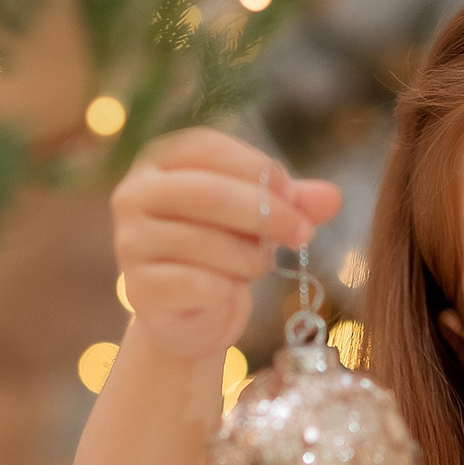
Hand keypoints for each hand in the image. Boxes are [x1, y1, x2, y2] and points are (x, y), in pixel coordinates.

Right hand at [108, 127, 342, 363]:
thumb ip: (294, 203)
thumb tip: (333, 197)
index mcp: (159, 162)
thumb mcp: (260, 220)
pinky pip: (198, 283)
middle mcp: (134, 195)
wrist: (192, 317)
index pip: (207, 147)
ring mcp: (130, 242)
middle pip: (207, 193)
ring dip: (250, 257)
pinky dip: (228, 289)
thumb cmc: (225, 253)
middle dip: (267, 213)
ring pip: (206, 242)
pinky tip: (230, 290)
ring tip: (259, 264)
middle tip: (304, 233)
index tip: (292, 192)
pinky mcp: (139, 288)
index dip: (255, 167)